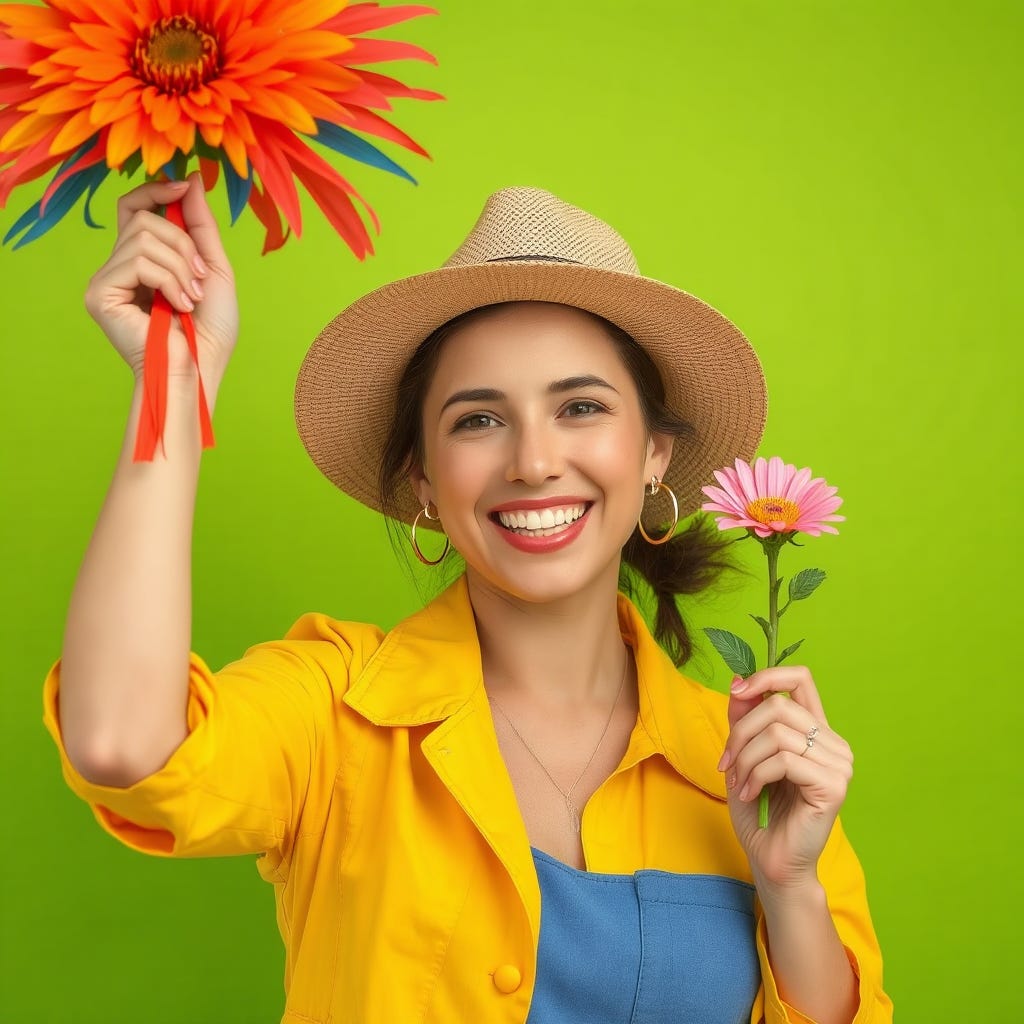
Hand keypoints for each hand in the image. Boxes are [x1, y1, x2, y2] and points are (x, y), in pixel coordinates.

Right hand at [84, 174, 237, 385]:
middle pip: (145, 217)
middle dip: (184, 245)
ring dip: (181, 267)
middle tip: (201, 281)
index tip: (185, 187)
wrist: (199, 370)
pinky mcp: (99, 292)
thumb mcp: (214, 270)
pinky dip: (168, 280)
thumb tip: (190, 179)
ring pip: (144, 236)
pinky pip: (137, 260)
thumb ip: (200, 226)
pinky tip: (177, 306)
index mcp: (144, 261)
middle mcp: (119, 267)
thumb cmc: (209, 332)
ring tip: (191, 299)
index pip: (135, 207)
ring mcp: (106, 279)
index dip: (156, 191)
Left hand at [719, 666, 852, 892]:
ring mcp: (838, 764)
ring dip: (745, 758)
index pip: (800, 679)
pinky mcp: (833, 785)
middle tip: (727, 763)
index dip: (766, 676)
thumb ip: (744, 719)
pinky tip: (751, 793)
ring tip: (738, 782)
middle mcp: (833, 743)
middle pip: (778, 705)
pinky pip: (783, 760)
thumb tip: (738, 681)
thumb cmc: (760, 811)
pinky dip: (756, 775)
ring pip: (776, 733)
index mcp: (816, 731)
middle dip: (740, 732)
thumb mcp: (744, 755)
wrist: (773, 860)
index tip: (737, 692)